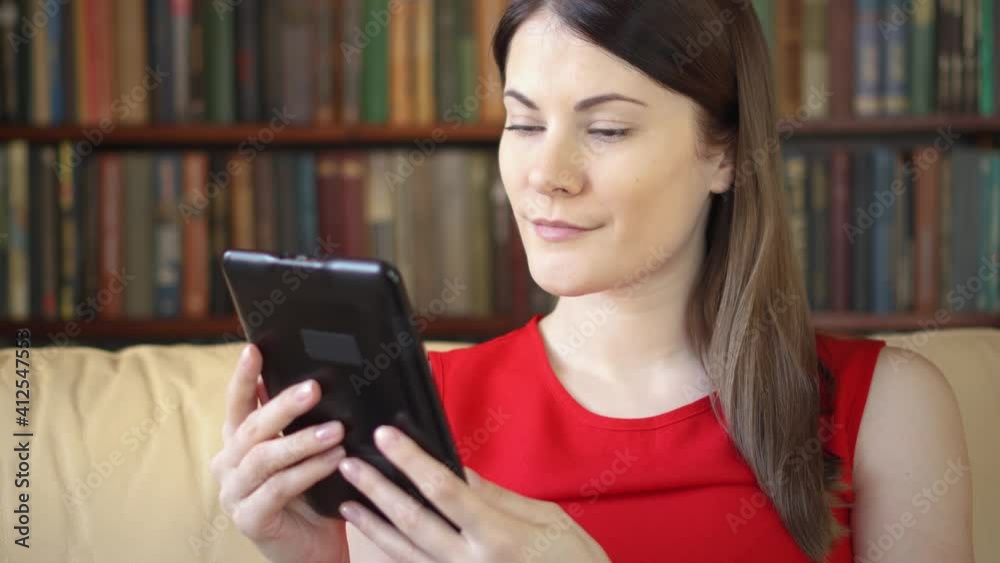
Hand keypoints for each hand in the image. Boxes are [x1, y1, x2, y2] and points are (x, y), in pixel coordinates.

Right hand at [210, 344, 350, 562]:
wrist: (316, 549)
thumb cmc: (315, 495)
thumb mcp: (310, 451)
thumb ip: (304, 420)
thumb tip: (322, 376)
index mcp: (239, 442)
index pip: (237, 403)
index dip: (242, 376)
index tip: (254, 349)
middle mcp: (229, 464)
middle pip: (251, 427)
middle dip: (283, 406)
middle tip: (314, 388)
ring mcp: (234, 493)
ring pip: (264, 458)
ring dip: (302, 441)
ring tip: (336, 429)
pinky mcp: (249, 519)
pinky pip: (278, 489)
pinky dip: (308, 471)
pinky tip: (335, 460)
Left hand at [337, 425, 610, 562]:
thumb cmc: (574, 560)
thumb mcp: (545, 518)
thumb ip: (496, 496)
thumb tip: (456, 470)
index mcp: (497, 537)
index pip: (443, 490)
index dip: (410, 460)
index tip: (387, 436)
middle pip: (412, 521)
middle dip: (377, 490)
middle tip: (350, 464)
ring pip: (404, 552)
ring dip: (373, 525)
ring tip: (348, 501)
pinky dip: (392, 551)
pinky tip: (376, 535)